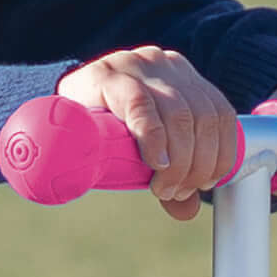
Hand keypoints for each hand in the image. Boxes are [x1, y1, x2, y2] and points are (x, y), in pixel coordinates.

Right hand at [63, 44, 247, 218]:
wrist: (55, 110)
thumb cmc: (106, 130)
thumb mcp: (146, 150)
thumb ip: (171, 175)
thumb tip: (188, 211)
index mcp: (184, 77)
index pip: (220, 114)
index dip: (221, 154)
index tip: (204, 184)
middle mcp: (166, 65)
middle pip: (202, 117)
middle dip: (197, 164)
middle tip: (175, 192)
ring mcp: (138, 65)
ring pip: (178, 114)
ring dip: (178, 160)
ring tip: (161, 186)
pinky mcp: (108, 74)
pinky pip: (140, 105)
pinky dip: (154, 138)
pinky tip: (154, 161)